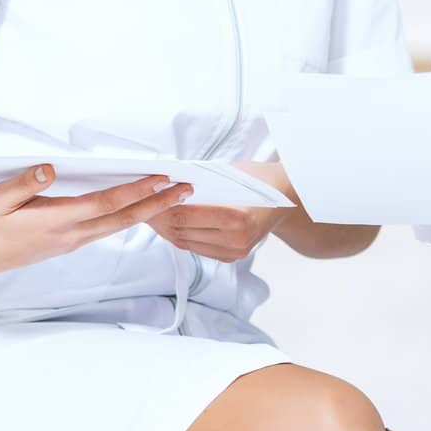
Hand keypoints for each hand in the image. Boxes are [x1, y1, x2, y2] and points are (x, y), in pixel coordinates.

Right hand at [0, 165, 191, 274]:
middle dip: (157, 204)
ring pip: (119, 225)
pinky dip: (130, 217)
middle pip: (123, 218)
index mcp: (56, 220)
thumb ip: (24, 183)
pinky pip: (108, 229)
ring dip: (149, 211)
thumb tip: (49, 169)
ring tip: (173, 196)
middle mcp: (71, 234)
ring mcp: (73, 241)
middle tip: (186, 189)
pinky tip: (143, 208)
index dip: (135, 191)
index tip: (160, 179)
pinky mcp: (71, 242)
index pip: (105, 203)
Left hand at [144, 160, 292, 262]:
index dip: (162, 208)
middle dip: (160, 219)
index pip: (186, 216)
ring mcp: (235, 251)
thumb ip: (203, 182)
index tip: (145, 198)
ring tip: (151, 215)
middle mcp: (236, 239)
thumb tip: (167, 184)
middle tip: (141, 207)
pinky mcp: (233, 257)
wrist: (289, 199)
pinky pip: (198, 248)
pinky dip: (181, 237)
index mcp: (237, 217)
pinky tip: (170, 225)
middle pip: (183, 232)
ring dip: (167, 230)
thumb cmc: (259, 179)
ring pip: (187, 243)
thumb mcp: (231, 173)